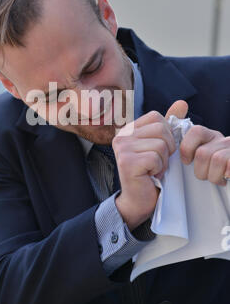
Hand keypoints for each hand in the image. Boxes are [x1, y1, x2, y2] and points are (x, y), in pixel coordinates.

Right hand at [113, 100, 187, 230]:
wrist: (139, 200)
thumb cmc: (150, 173)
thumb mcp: (161, 145)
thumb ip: (169, 124)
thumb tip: (182, 103)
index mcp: (128, 129)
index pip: (156, 117)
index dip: (166, 134)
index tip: (159, 150)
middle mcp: (121, 136)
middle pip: (160, 129)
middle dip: (167, 148)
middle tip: (156, 162)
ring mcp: (122, 148)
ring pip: (160, 144)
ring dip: (163, 160)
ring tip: (153, 169)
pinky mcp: (127, 162)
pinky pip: (156, 158)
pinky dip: (158, 169)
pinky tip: (149, 175)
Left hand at [179, 125, 229, 185]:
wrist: (228, 184)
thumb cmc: (216, 171)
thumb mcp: (202, 158)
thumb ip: (188, 151)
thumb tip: (167, 150)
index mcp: (210, 137)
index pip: (195, 131)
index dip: (187, 148)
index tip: (187, 162)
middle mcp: (223, 140)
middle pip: (202, 152)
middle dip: (200, 171)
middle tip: (207, 176)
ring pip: (216, 159)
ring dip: (213, 176)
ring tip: (217, 179)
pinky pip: (228, 164)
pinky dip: (224, 175)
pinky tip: (226, 178)